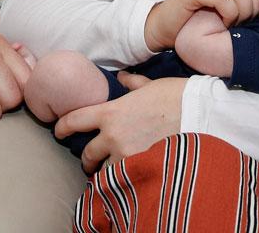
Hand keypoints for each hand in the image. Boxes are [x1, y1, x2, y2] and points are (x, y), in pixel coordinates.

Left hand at [55, 76, 185, 173]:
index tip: (59, 132)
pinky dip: (123, 180)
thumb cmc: (177, 96)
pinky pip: (124, 180)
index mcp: (112, 111)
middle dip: (87, 159)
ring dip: (106, 172)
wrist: (199, 115)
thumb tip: (123, 77)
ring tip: (112, 172)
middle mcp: (113, 135)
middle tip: (91, 161)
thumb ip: (132, 84)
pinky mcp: (141, 170)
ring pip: (105, 172)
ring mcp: (126, 155)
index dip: (62, 127)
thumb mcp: (151, 85)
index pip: (75, 120)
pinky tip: (129, 177)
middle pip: (87, 153)